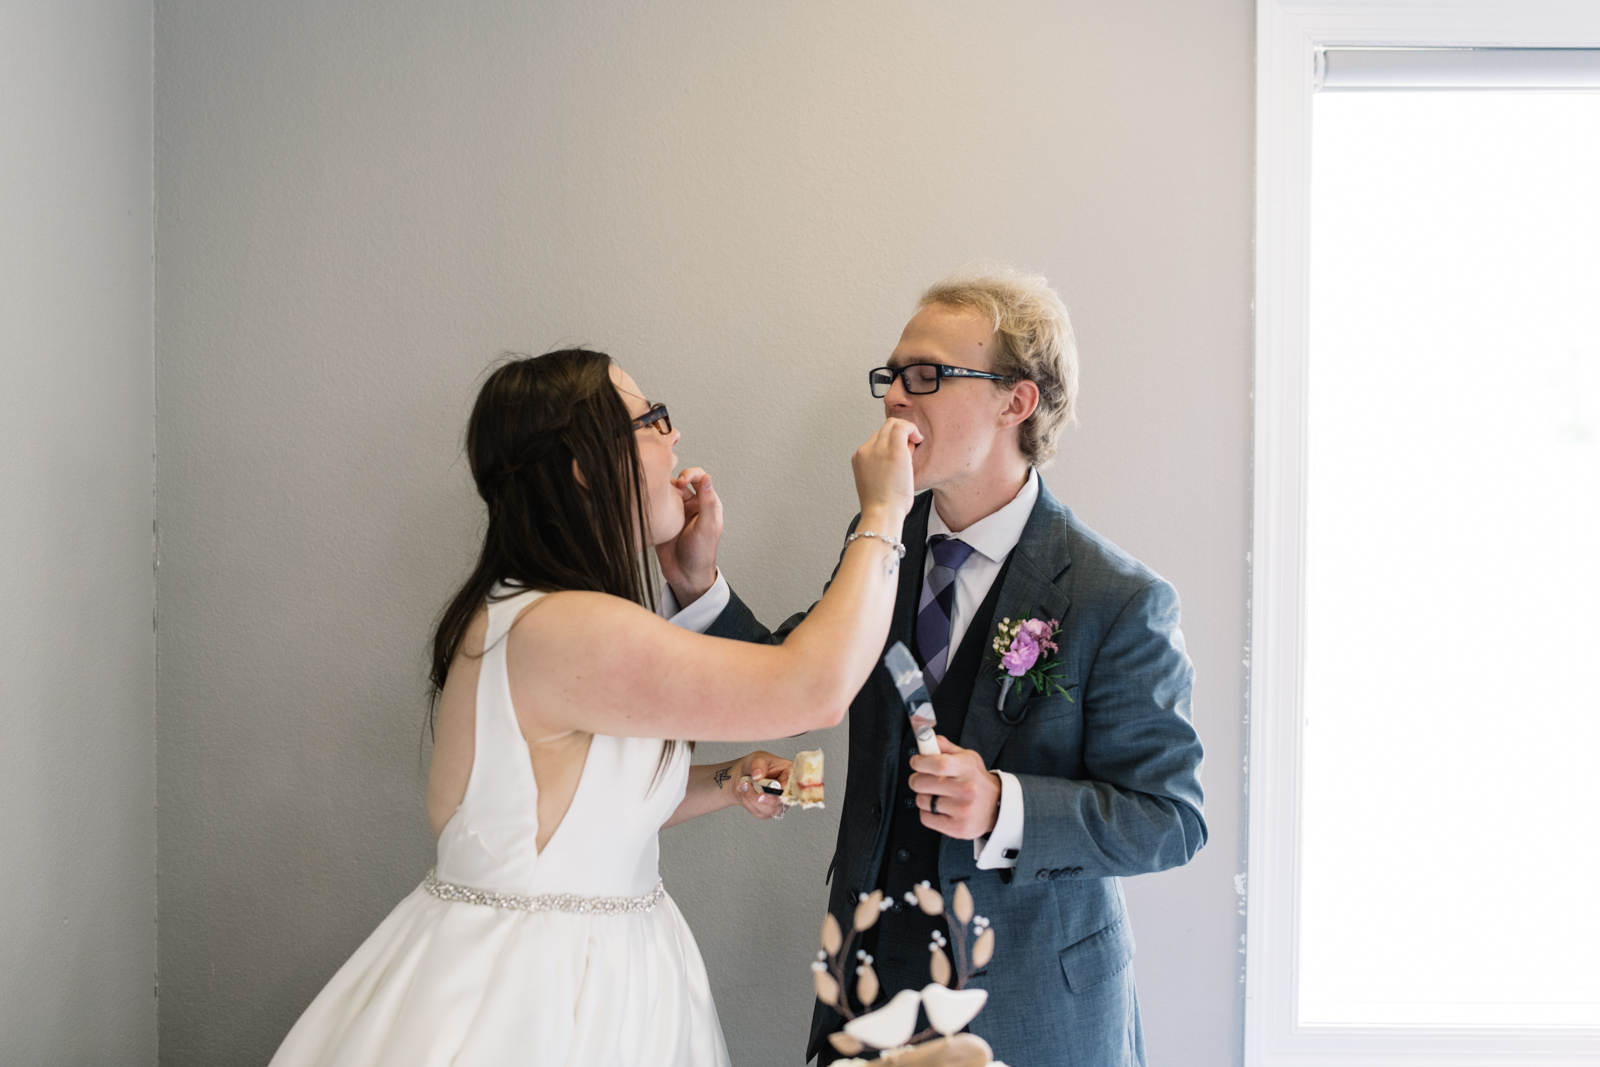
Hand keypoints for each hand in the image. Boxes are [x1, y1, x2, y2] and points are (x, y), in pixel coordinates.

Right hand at [655, 467, 721, 605]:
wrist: (685, 577)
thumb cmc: (701, 554)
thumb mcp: (706, 528)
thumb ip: (707, 503)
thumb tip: (707, 478)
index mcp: (706, 504)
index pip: (699, 477)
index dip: (690, 474)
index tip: (681, 482)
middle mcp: (691, 504)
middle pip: (678, 481)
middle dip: (670, 481)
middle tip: (664, 488)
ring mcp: (675, 512)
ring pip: (665, 492)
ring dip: (659, 490)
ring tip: (652, 494)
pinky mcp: (661, 520)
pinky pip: (654, 505)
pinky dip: (649, 501)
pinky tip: (644, 503)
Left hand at [733, 750, 791, 819]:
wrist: (742, 776)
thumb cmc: (754, 765)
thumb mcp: (756, 758)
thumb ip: (758, 764)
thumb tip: (758, 775)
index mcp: (790, 773)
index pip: (795, 784)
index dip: (786, 788)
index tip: (777, 789)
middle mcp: (788, 790)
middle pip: (783, 800)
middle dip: (768, 798)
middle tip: (758, 795)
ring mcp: (779, 802)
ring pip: (770, 809)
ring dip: (753, 799)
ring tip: (744, 785)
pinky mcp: (769, 811)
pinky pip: (760, 812)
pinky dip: (748, 803)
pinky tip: (744, 792)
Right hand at [851, 418, 920, 527]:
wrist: (881, 514)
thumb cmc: (883, 506)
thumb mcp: (877, 483)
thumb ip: (883, 467)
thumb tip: (902, 454)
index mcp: (859, 458)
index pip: (877, 438)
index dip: (891, 442)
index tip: (902, 455)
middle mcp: (866, 450)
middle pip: (884, 429)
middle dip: (899, 435)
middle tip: (910, 451)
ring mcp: (878, 449)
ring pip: (893, 424)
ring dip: (906, 432)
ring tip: (913, 448)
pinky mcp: (894, 451)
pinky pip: (903, 427)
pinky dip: (912, 429)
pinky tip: (918, 440)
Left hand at [909, 736, 1000, 840]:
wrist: (998, 807)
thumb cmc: (977, 780)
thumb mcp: (967, 758)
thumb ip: (945, 747)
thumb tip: (926, 738)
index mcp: (967, 768)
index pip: (936, 764)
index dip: (919, 762)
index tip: (916, 762)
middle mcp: (966, 789)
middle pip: (923, 783)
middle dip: (916, 780)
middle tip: (921, 779)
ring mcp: (962, 810)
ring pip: (922, 801)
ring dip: (923, 797)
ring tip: (935, 795)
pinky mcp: (958, 828)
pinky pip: (926, 818)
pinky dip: (927, 813)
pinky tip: (938, 808)